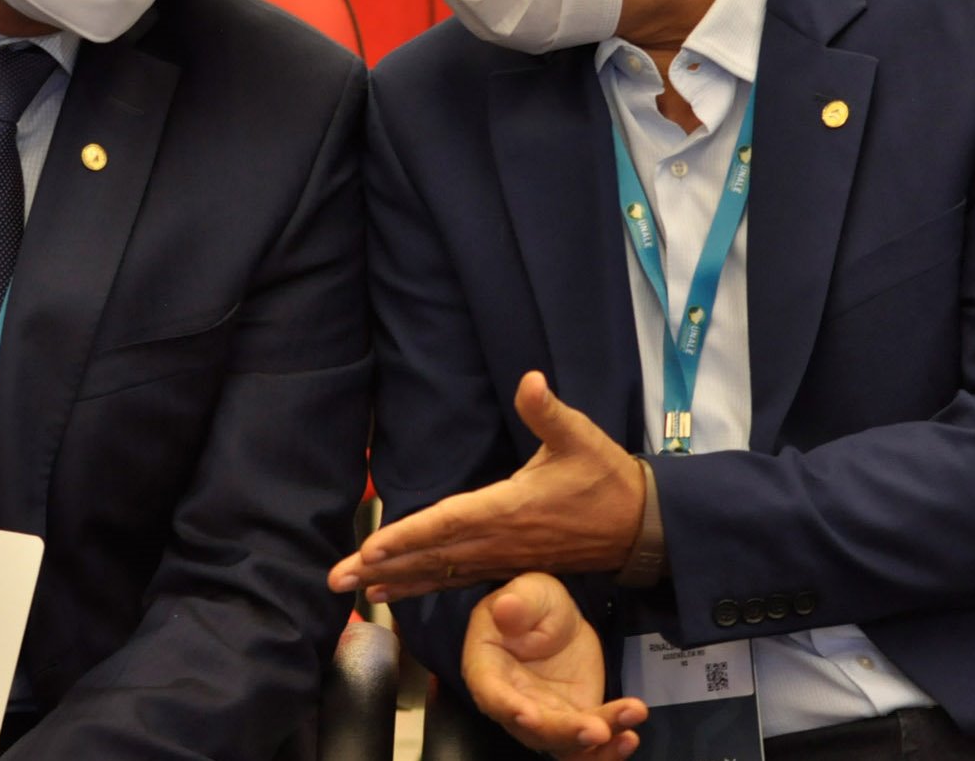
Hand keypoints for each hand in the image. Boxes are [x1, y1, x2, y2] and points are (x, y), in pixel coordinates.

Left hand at [328, 372, 644, 601]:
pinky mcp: (509, 566)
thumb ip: (548, 411)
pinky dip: (425, 586)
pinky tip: (400, 592)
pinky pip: (458, 580)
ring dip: (397, 582)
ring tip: (357, 593)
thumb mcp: (580, 436)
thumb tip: (532, 381)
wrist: (639, 527)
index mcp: (508, 509)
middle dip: (382, 568)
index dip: (405, 537)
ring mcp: (503, 559)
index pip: (446, 524)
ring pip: (441, 574)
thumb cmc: (605, 478)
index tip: (369, 551)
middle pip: (431, 557)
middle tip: (335, 580)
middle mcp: (499, 541)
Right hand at [464, 573, 645, 757]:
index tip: (528, 715)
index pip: (492, 694)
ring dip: (595, 749)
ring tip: (626, 731)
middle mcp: (512, 705)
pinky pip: (590, 745)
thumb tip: (505, 607)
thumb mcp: (528, 592)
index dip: (507, 706)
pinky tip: (630, 734)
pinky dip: (610, 747)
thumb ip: (518, 602)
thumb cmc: (532, 602)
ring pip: (564, 746)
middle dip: (566, 733)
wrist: (557, 618)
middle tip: (598, 729)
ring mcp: (545, 719)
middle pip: (534, 730)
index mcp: (488, 670)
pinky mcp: (575, 723)